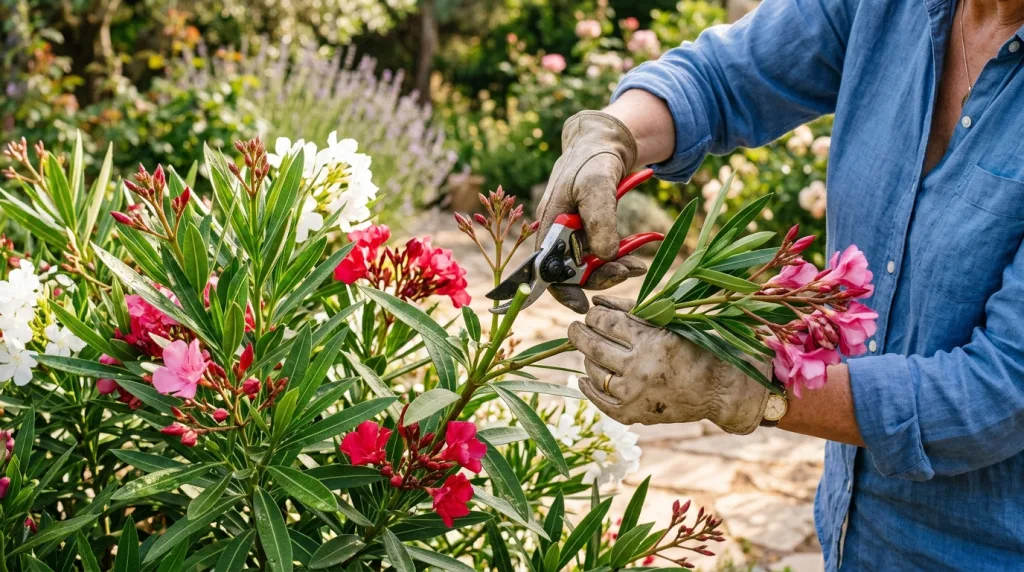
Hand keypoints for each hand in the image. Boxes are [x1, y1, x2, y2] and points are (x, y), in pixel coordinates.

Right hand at [536, 111, 646, 312]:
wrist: (604, 142)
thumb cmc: (592, 160)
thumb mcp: (596, 186)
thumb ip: (600, 220)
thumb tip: (605, 256)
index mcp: (549, 226)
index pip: (547, 271)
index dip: (562, 291)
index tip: (582, 305)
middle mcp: (559, 235)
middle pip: (574, 273)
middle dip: (601, 276)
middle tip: (629, 270)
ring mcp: (575, 235)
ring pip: (592, 266)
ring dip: (615, 268)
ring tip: (638, 264)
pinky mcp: (592, 232)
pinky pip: (604, 253)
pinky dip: (622, 255)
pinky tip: (641, 248)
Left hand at [567, 296, 771, 433]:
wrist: (720, 389)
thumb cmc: (696, 349)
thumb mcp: (668, 323)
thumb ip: (632, 310)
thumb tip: (597, 301)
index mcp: (651, 341)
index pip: (607, 323)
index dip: (594, 316)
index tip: (592, 313)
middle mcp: (640, 368)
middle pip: (594, 346)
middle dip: (579, 333)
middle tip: (575, 327)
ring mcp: (634, 394)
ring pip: (594, 371)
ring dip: (586, 357)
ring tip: (588, 349)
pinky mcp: (633, 414)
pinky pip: (599, 401)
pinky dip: (587, 388)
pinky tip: (582, 377)